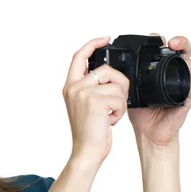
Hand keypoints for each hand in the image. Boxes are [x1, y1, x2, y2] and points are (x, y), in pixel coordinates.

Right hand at [63, 37, 129, 166]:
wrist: (86, 152)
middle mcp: (73, 88)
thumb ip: (91, 88)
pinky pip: (119, 98)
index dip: (92, 44)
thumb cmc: (90, 132)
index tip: (106, 38)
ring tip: (110, 115)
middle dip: (119, 85)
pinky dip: (120, 111)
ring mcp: (83, 94)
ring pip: (116, 85)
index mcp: (70, 86)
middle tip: (115, 103)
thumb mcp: (85, 105)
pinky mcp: (95, 102)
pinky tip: (111, 121)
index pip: (79, 56)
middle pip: (106, 70)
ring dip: (120, 102)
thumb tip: (108, 73)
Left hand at [127, 34, 190, 146]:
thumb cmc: (141, 109)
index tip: (156, 38)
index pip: (167, 48)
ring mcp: (182, 85)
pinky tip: (188, 84)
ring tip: (183, 62)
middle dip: (181, 43)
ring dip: (189, 62)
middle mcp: (174, 73)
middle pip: (184, 51)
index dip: (164, 40)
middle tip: (172, 44)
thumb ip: (126, 75)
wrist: (147, 131)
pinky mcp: (185, 100)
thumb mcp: (131, 88)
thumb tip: (111, 63)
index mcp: (161, 68)